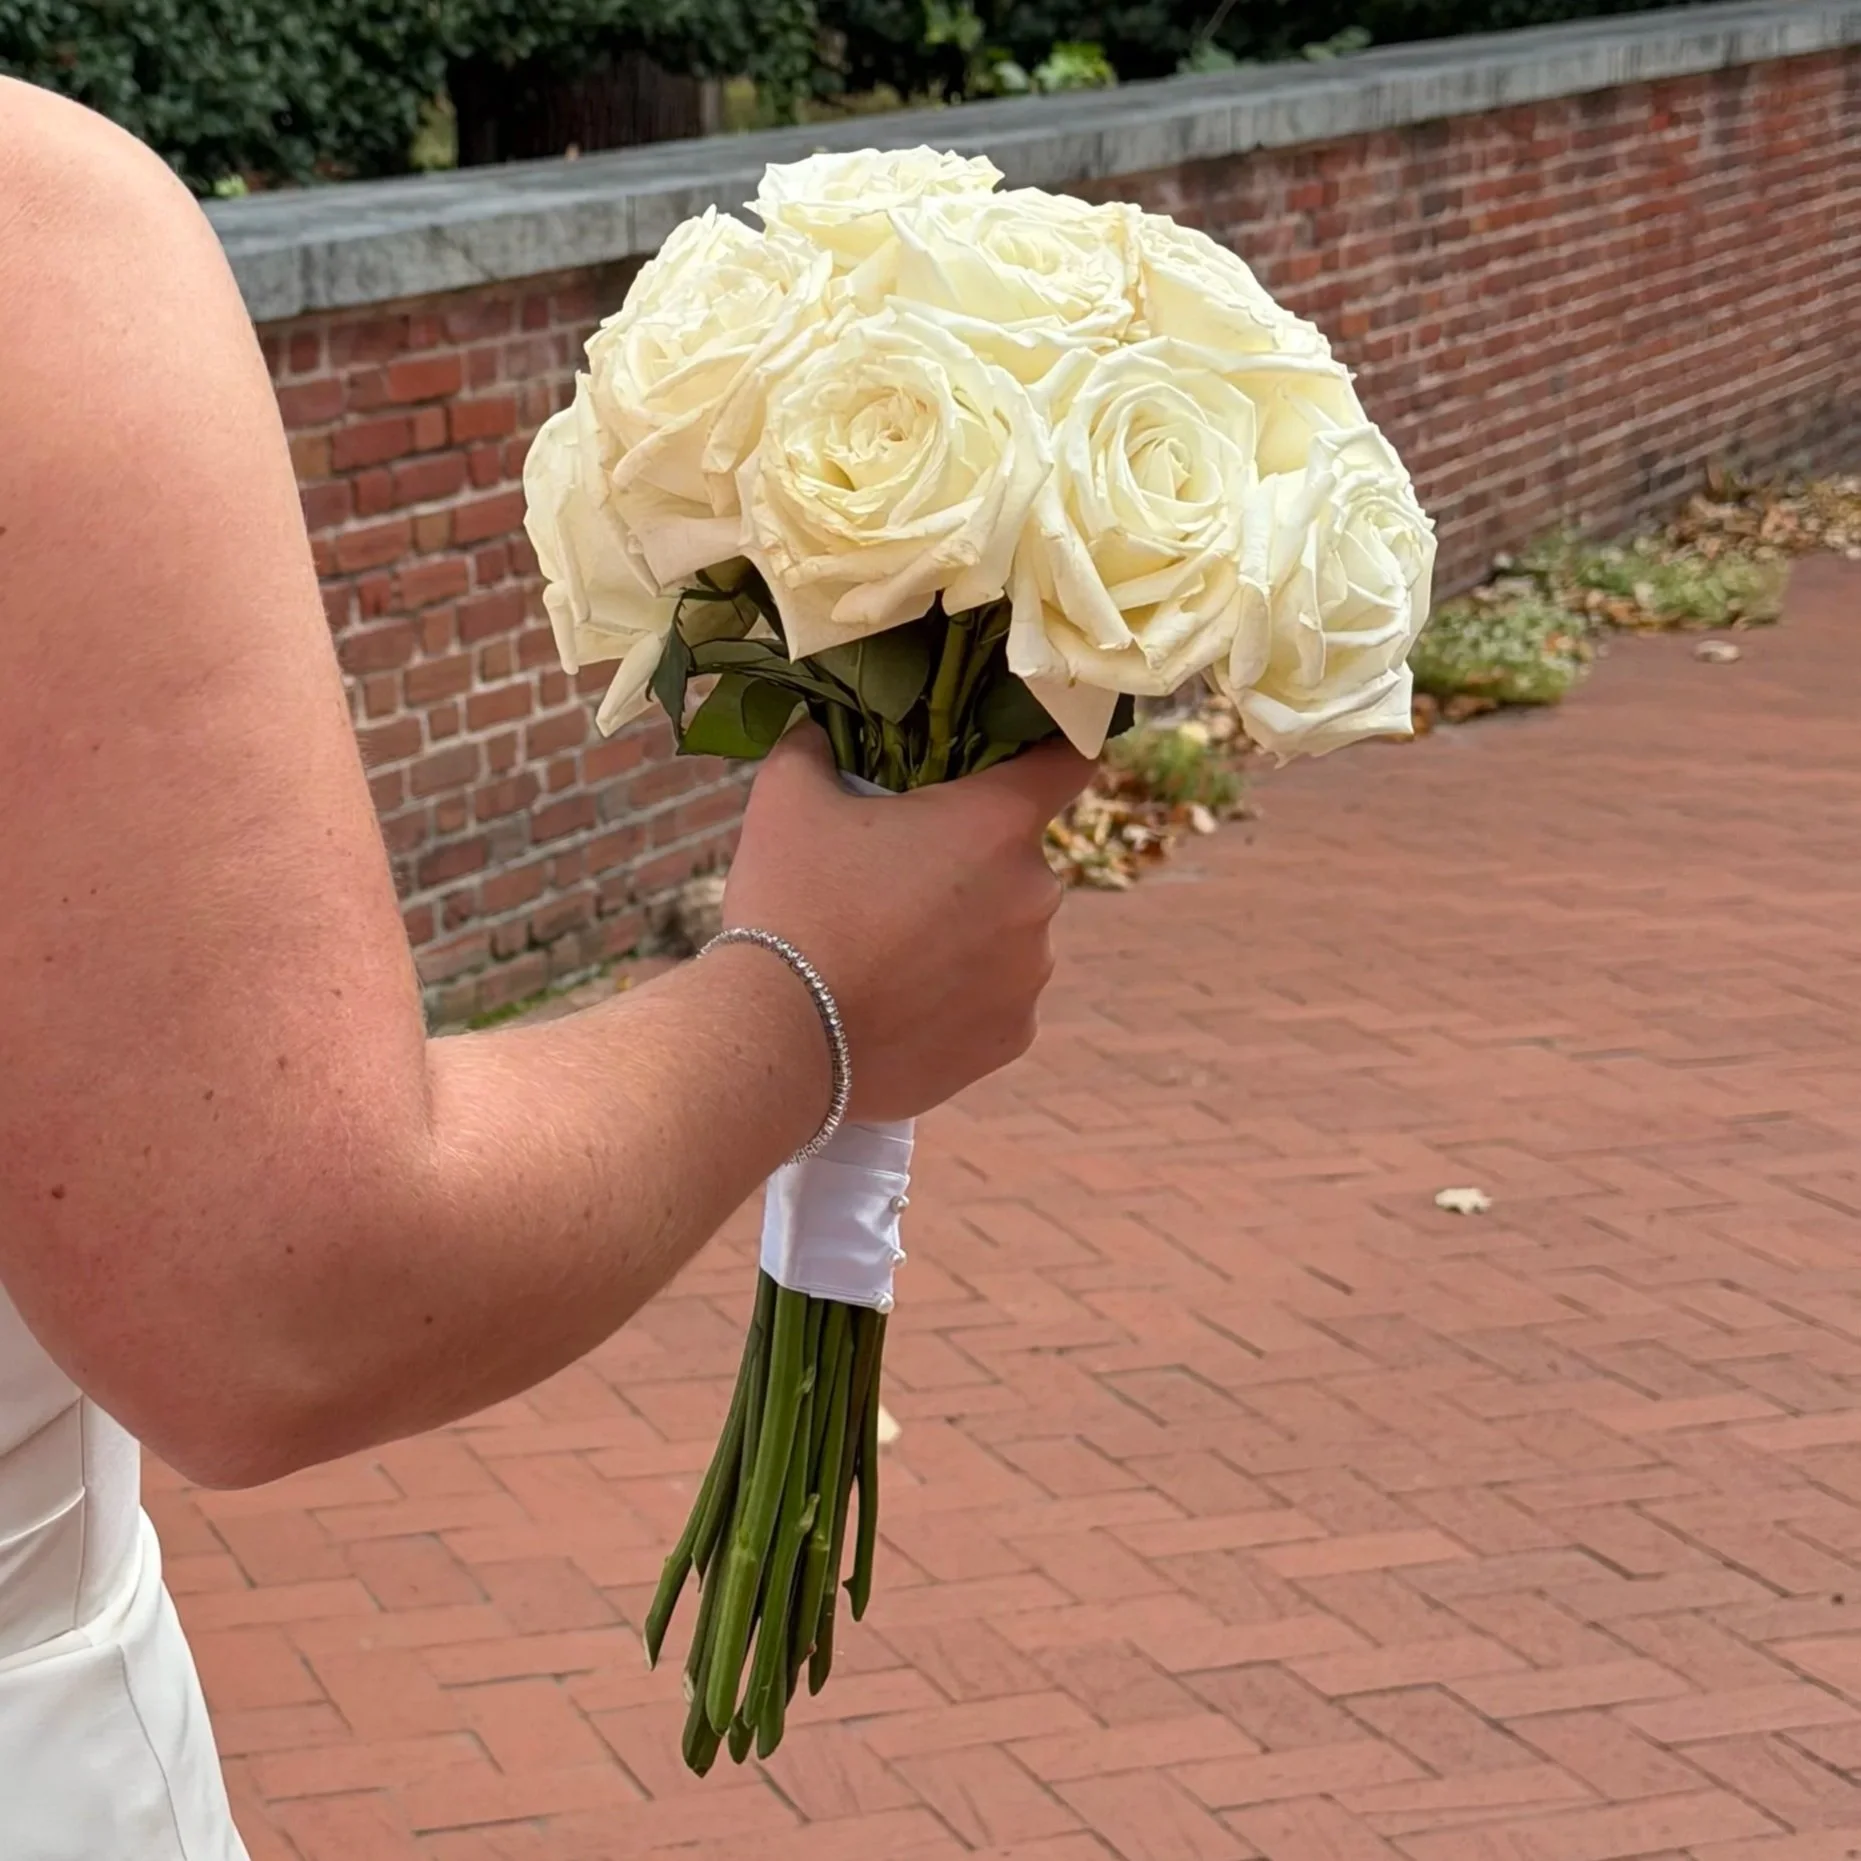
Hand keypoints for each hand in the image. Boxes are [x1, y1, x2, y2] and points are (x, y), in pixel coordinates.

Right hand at [722, 727, 1092, 1122]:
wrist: (781, 1040)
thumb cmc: (790, 904)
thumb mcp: (786, 798)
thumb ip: (813, 745)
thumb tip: (815, 727)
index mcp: (997, 822)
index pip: (1067, 761)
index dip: (1049, 752)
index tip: (1027, 757)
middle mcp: (1037, 894)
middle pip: (1016, 857)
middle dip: (969, 861)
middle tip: (897, 880)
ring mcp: (1031, 972)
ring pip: (1008, 931)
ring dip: (968, 932)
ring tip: (891, 954)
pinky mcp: (1015, 1035)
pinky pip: (998, 998)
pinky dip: (961, 996)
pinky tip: (903, 1004)